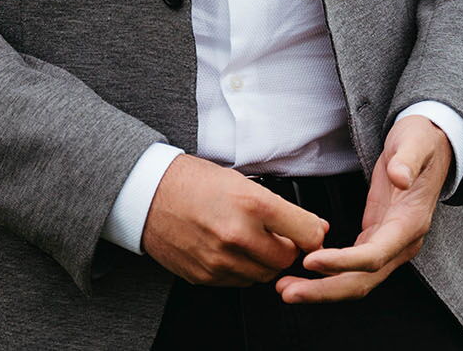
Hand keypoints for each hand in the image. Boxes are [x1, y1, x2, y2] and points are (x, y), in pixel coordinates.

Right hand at [141, 154, 328, 286]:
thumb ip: (278, 207)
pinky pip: (238, 282)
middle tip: (274, 233)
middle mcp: (238, 235)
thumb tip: (313, 228)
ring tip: (247, 238)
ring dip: (263, 261)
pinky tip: (228, 248)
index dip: (313, 234)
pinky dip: (241, 269)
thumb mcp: (239, 180)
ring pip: (263, 275)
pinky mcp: (206, 276)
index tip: (312, 233)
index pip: (306, 233)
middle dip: (286, 248)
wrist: (148, 194)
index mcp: (251, 203)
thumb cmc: (193, 180)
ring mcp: (221, 260)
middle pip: (286, 259)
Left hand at [276, 115, 450, 303]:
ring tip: (288, 288)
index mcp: (410, 223)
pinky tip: (306, 271)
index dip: (343, 262)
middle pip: (362, 280)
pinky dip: (330, 272)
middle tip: (288, 291)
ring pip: (356, 279)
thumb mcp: (415, 142)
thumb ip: (407, 159)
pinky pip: (353, 265)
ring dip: (323, 287)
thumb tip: (399, 176)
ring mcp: (389, 243)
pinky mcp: (377, 237)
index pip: (375, 255)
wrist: (432, 143)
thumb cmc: (422, 142)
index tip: (312, 260)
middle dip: (325, 289)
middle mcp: (401, 242)